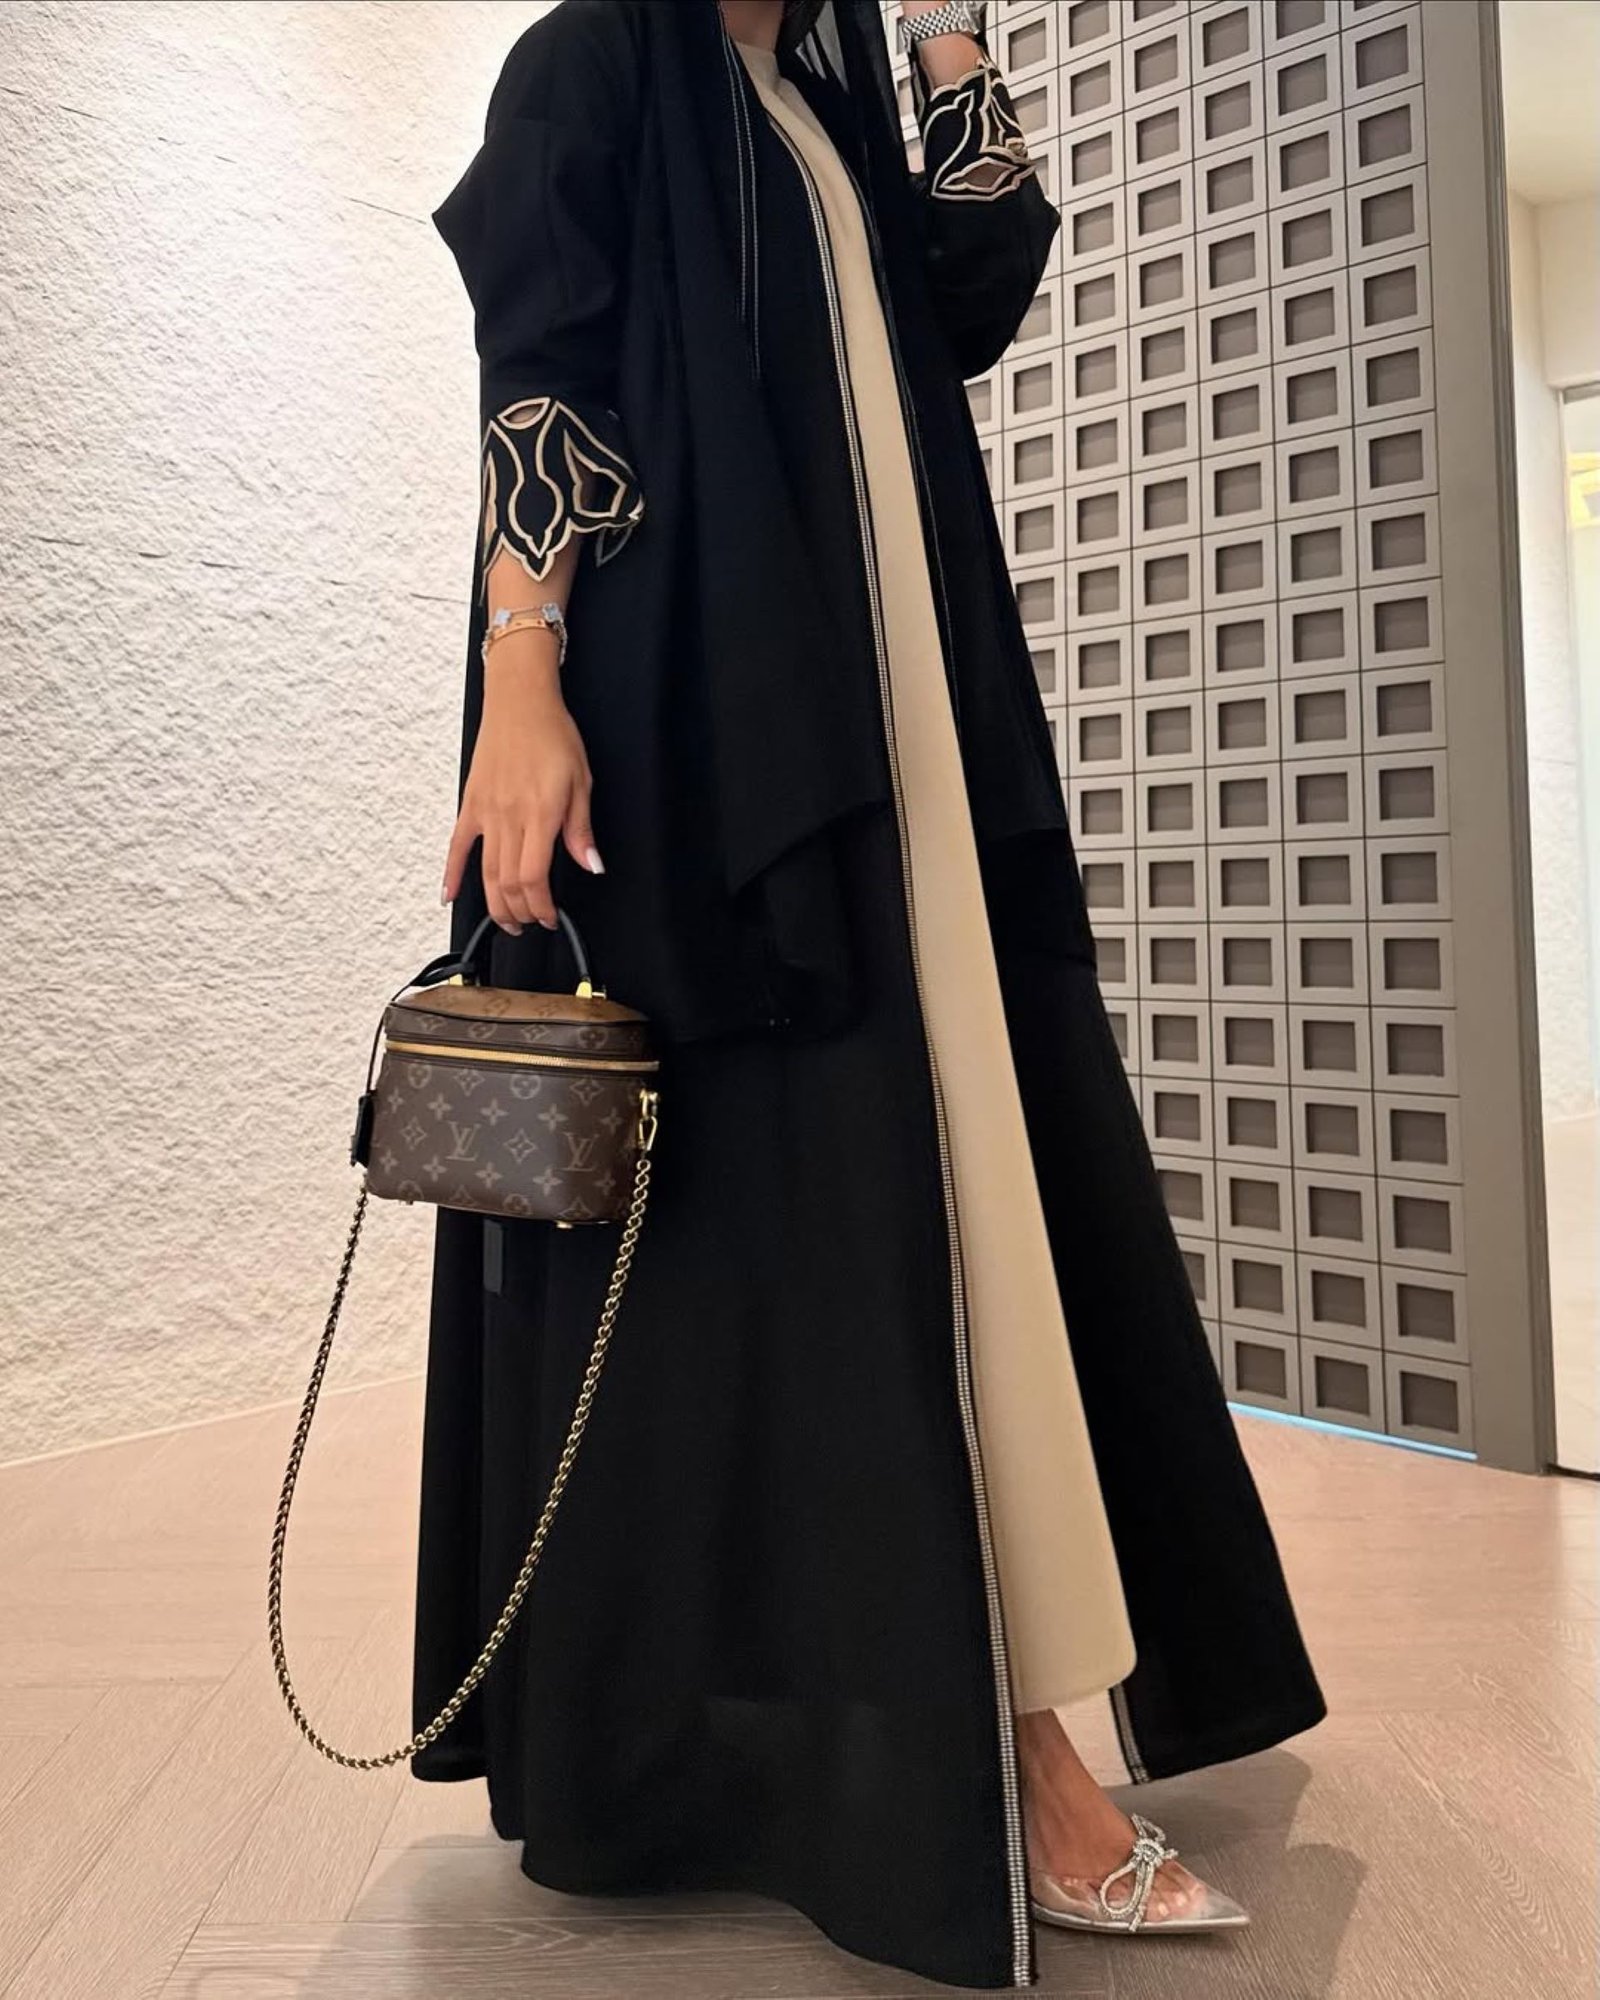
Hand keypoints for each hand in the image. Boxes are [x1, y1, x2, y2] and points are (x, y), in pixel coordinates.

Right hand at [440, 647, 602, 933]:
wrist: (519, 702)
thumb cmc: (553, 736)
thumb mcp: (582, 781)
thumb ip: (581, 829)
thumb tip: (590, 865)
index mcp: (541, 814)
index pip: (534, 877)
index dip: (541, 906)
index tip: (551, 917)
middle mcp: (510, 818)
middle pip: (508, 882)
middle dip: (521, 912)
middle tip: (532, 922)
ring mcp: (485, 813)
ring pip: (485, 873)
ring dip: (495, 904)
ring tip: (507, 921)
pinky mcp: (470, 805)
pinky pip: (457, 847)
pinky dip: (451, 875)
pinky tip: (450, 896)